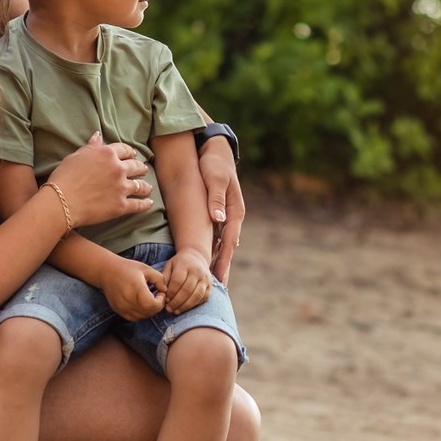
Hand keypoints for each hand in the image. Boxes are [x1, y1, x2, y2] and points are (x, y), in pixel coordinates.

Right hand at [49, 131, 151, 225]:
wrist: (62, 202)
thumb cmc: (64, 177)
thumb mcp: (76, 156)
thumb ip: (91, 147)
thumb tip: (98, 136)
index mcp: (107, 154)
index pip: (124, 150)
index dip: (130, 152)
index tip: (133, 154)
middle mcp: (118, 169)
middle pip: (136, 167)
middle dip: (141, 168)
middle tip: (143, 169)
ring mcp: (121, 188)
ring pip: (140, 185)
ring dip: (146, 186)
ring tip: (148, 187)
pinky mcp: (121, 206)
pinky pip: (138, 205)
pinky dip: (145, 204)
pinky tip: (149, 203)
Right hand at [102, 257, 166, 320]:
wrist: (107, 271)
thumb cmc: (128, 268)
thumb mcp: (147, 269)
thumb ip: (160, 279)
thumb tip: (165, 291)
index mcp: (136, 288)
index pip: (152, 304)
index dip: (160, 302)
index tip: (161, 293)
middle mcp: (128, 299)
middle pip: (148, 312)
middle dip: (157, 306)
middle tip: (157, 296)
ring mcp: (122, 306)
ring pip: (142, 317)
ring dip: (150, 311)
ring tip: (150, 299)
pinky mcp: (118, 310)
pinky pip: (134, 318)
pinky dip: (141, 314)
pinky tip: (142, 304)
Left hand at [160, 248, 213, 313]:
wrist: (197, 257)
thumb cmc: (179, 264)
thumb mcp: (169, 265)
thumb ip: (164, 277)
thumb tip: (162, 292)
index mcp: (185, 264)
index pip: (178, 281)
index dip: (171, 292)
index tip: (165, 299)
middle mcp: (197, 271)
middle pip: (187, 290)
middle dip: (177, 302)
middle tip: (169, 309)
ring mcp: (205, 279)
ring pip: (197, 295)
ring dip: (185, 306)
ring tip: (176, 311)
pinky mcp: (210, 286)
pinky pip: (203, 298)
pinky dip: (194, 305)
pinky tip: (185, 308)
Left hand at [198, 136, 246, 282]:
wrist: (216, 150)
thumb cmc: (214, 164)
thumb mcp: (215, 178)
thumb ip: (215, 198)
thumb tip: (218, 218)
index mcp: (234, 211)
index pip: (229, 242)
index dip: (224, 262)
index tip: (220, 280)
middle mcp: (232, 217)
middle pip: (227, 248)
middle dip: (222, 268)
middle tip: (218, 290)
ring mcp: (226, 216)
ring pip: (221, 244)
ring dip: (217, 261)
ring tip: (211, 282)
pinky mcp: (219, 213)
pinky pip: (216, 236)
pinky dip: (212, 250)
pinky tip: (206, 260)